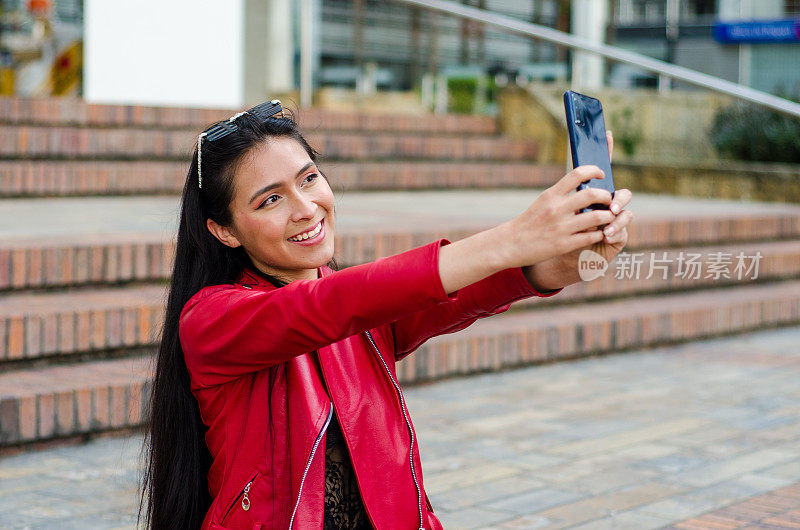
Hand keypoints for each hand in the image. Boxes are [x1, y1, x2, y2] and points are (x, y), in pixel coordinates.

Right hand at [498, 165, 615, 269]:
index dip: (594, 170)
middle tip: (609, 200)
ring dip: (608, 216)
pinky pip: (591, 237)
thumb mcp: (542, 202)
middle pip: (592, 194)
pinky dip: (600, 234)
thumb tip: (583, 186)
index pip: (577, 174)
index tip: (601, 174)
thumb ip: (561, 195)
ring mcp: (561, 227)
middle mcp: (556, 209)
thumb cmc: (528, 222)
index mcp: (551, 195)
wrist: (509, 244)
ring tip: (608, 217)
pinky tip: (600, 233)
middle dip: (606, 196)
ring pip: (597, 217)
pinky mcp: (563, 245)